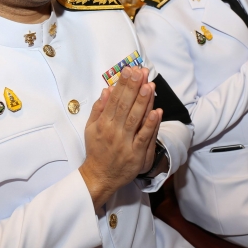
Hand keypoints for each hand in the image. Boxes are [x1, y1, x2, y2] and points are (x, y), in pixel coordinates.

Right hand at [79, 66, 161, 207]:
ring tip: (149, 85)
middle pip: (125, 105)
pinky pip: (144, 137)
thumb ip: (98, 109)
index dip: (122, 84)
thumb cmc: (97, 150)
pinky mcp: (136, 154)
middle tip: (140, 71)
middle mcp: (114, 131)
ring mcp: (125, 142)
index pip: (114, 100)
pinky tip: (157, 111)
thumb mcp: (91, 128)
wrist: (100, 177)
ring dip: (143, 101)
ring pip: (135, 118)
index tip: (129, 70)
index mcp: (103, 123)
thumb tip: (106, 90)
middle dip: (133, 87)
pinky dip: (150, 124)